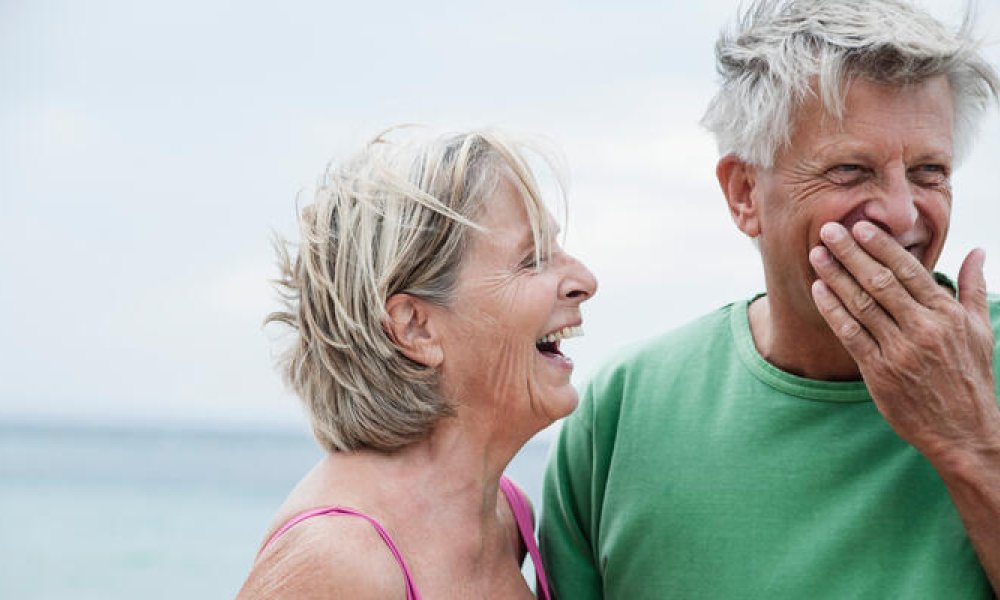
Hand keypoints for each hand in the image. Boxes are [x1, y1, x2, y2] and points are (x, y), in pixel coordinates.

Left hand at [808, 220, 999, 460]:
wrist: (963, 431)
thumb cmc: (971, 378)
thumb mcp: (979, 330)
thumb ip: (972, 288)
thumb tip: (976, 251)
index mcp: (947, 315)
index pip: (909, 270)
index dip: (881, 246)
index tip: (860, 226)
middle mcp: (923, 329)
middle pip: (880, 281)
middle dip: (851, 253)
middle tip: (828, 229)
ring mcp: (900, 351)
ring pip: (862, 304)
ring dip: (835, 276)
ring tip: (817, 254)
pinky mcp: (879, 372)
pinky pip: (850, 334)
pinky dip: (833, 311)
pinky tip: (818, 291)